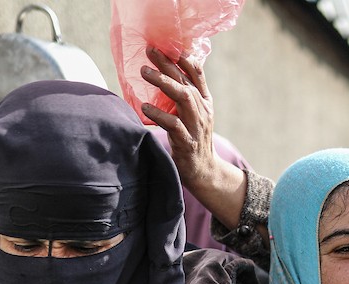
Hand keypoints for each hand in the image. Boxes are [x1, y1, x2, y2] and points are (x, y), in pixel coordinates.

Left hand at [139, 47, 248, 229]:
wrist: (205, 172)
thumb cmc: (193, 141)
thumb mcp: (193, 116)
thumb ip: (184, 98)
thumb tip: (164, 77)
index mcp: (205, 102)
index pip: (198, 74)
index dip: (185, 58)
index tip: (169, 46)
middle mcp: (203, 111)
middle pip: (185, 81)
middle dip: (167, 64)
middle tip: (150, 51)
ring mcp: (197, 127)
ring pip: (183, 97)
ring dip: (163, 83)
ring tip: (144, 72)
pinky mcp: (188, 143)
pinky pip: (174, 125)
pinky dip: (159, 114)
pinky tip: (145, 107)